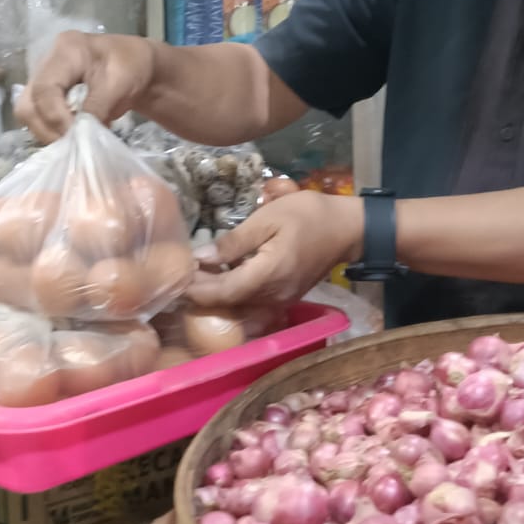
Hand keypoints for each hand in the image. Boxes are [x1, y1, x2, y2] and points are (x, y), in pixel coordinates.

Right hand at [18, 32, 157, 141]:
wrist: (138, 63)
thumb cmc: (133, 67)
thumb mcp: (120, 86)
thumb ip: (97, 109)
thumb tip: (79, 136)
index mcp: (67, 50)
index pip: (45, 88)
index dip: (56, 117)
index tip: (76, 137)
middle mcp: (47, 61)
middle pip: (28, 102)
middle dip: (47, 128)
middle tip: (71, 145)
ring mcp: (43, 77)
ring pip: (28, 111)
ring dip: (47, 132)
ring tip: (71, 143)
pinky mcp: (46, 92)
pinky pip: (37, 115)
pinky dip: (50, 130)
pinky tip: (69, 137)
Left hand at [186, 191, 363, 309]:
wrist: (346, 229)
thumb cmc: (308, 215)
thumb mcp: (268, 218)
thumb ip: (234, 242)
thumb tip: (201, 258)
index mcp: (269, 274)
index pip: (224, 292)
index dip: (197, 289)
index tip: (177, 278)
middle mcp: (273, 296)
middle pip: (229, 304)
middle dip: (202, 294)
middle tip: (178, 278)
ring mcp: (281, 301)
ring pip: (239, 307)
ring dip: (216, 297)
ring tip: (196, 279)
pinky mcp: (285, 299)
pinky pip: (252, 305)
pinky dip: (233, 296)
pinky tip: (221, 280)